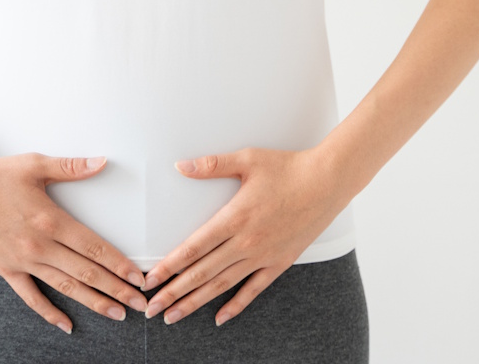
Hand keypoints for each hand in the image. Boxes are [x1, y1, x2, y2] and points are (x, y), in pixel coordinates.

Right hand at [0, 152, 148, 332]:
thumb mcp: (35, 165)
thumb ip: (72, 167)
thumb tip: (102, 161)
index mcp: (51, 220)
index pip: (94, 248)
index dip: (119, 264)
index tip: (138, 278)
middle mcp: (39, 246)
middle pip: (86, 272)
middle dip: (116, 290)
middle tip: (140, 303)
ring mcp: (22, 261)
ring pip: (65, 287)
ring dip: (93, 302)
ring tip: (116, 314)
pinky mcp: (6, 269)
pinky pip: (30, 297)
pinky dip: (49, 313)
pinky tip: (67, 325)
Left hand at [141, 146, 350, 326]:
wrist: (328, 181)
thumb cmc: (288, 167)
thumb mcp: (248, 160)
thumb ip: (212, 165)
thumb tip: (181, 166)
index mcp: (235, 217)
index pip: (194, 248)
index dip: (169, 266)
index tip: (149, 280)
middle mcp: (247, 242)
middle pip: (202, 273)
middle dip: (173, 292)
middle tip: (150, 308)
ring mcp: (264, 255)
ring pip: (222, 285)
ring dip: (195, 302)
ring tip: (173, 316)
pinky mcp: (280, 262)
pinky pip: (254, 290)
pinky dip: (235, 305)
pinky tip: (219, 318)